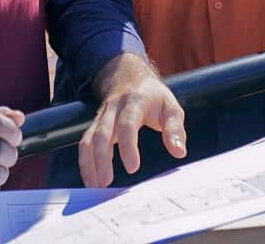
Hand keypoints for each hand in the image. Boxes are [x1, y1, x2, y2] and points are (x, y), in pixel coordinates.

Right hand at [81, 54, 185, 186]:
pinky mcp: (95, 126)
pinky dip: (85, 163)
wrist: (129, 78)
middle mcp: (113, 109)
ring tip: (96, 186)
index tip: (132, 168)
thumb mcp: (170, 107)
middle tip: (106, 183)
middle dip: (102, 159)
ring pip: (89, 140)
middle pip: (102, 133)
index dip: (128, 146)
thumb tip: (179, 152)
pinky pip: (85, 144)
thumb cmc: (153, 97)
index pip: (127, 124)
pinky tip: (91, 180)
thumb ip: (175, 129)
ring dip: (89, 164)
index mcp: (134, 102)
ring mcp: (101, 117)